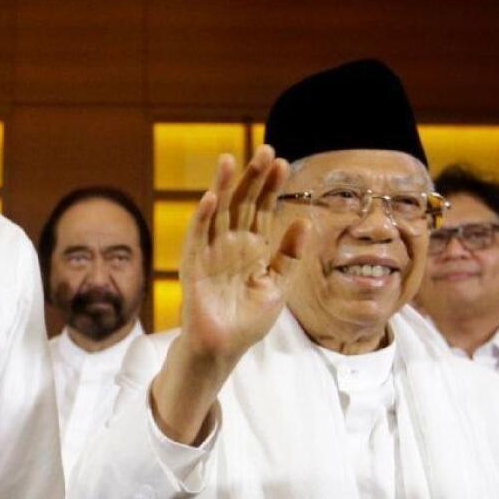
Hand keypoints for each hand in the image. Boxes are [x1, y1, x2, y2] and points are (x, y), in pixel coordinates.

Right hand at [149, 146, 309, 444]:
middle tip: (265, 150)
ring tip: (230, 159)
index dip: (271, 186)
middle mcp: (231, 243)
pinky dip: (202, 217)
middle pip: (241, 202)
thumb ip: (290, 254)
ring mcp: (211, 251)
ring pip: (217, 212)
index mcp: (253, 247)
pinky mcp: (193, 265)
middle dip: (252, 177)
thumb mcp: (279, 285)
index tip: (283, 162)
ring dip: (223, 186)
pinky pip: (197, 237)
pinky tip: (211, 198)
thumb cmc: (248, 320)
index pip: (262, 208)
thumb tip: (304, 219)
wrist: (224, 348)